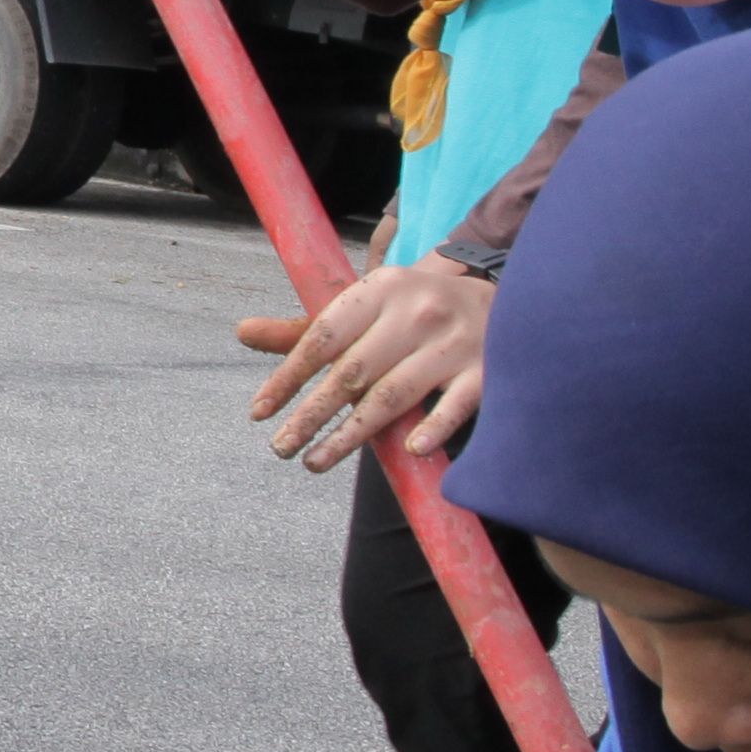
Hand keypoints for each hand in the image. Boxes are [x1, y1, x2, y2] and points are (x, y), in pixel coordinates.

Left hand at [234, 259, 496, 469]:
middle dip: (311, 414)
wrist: (508, 300)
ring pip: (393, 395)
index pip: (322, 337)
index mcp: (380, 289)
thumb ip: (309, 329)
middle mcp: (416, 311)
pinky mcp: (486, 372)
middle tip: (279, 448)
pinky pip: (455, 406)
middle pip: (353, 372)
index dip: (288, 376)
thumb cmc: (418, 312)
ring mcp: (453, 342)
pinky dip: (434, 428)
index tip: (259, 412)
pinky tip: (409, 450)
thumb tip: (241, 332)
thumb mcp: (368, 307)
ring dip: (351, 434)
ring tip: (314, 462)